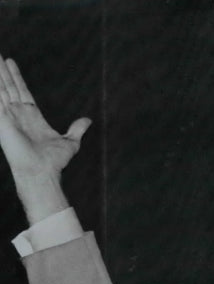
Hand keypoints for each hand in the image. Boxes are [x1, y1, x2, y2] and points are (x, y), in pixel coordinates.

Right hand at [0, 55, 89, 181]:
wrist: (41, 172)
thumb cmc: (54, 163)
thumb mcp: (70, 143)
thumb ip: (76, 130)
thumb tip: (87, 121)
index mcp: (31, 116)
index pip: (21, 91)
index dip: (16, 77)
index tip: (11, 62)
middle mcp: (18, 115)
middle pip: (9, 87)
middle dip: (3, 71)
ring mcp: (8, 116)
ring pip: (0, 89)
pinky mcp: (2, 120)